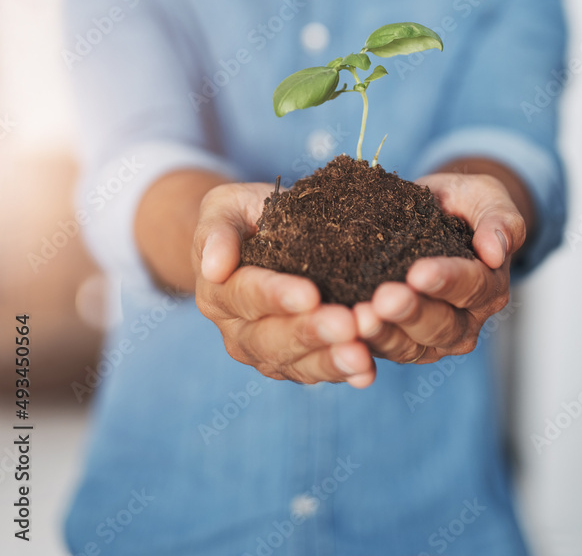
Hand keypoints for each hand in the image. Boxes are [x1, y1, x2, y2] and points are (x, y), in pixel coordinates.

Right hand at [192, 182, 375, 387]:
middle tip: (346, 325)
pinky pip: (319, 372)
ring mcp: (267, 353)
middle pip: (272, 339)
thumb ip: (218, 232)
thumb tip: (214, 266)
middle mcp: (238, 332)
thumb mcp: (225, 208)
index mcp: (219, 293)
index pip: (246, 296)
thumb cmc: (243, 215)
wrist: (256, 237)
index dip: (277, 296)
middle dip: (311, 333)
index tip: (309, 294)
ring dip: (331, 360)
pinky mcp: (296, 363)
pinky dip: (344, 373)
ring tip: (361, 356)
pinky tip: (367, 372)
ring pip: (297, 364)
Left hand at [352, 172, 524, 364]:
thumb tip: (496, 250)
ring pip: (412, 346)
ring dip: (384, 334)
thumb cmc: (461, 202)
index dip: (447, 280)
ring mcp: (433, 336)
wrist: (433, 211)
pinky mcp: (402, 341)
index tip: (419, 272)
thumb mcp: (485, 197)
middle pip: (442, 325)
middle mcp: (466, 319)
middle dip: (411, 313)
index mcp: (490, 285)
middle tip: (383, 299)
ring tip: (359, 318)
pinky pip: (384, 349)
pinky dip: (364, 344)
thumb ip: (498, 218)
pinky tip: (344, 329)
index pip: (472, 286)